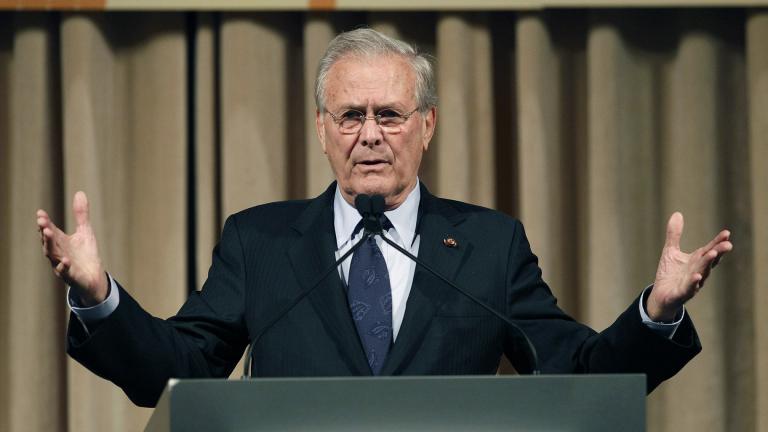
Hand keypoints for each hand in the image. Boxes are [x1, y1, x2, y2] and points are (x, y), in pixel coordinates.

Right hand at [37, 191, 107, 305]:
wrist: (94, 277)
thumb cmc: (86, 254)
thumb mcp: (85, 231)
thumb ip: (81, 214)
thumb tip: (79, 192)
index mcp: (60, 242)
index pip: (50, 230)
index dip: (45, 223)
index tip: (40, 213)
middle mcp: (58, 253)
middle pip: (49, 242)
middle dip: (45, 232)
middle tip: (42, 222)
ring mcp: (63, 265)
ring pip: (53, 255)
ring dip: (50, 245)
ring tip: (48, 234)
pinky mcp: (71, 276)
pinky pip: (65, 272)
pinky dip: (64, 266)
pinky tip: (66, 261)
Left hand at [647, 212, 732, 321]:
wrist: (660, 296)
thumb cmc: (670, 274)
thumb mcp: (670, 251)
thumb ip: (674, 234)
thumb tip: (677, 213)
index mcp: (696, 262)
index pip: (709, 250)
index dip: (718, 242)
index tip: (727, 233)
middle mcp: (697, 272)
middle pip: (709, 261)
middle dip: (718, 253)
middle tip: (727, 244)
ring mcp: (691, 284)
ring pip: (701, 273)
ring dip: (707, 264)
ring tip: (712, 254)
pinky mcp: (681, 294)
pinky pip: (688, 289)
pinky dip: (693, 283)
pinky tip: (697, 277)